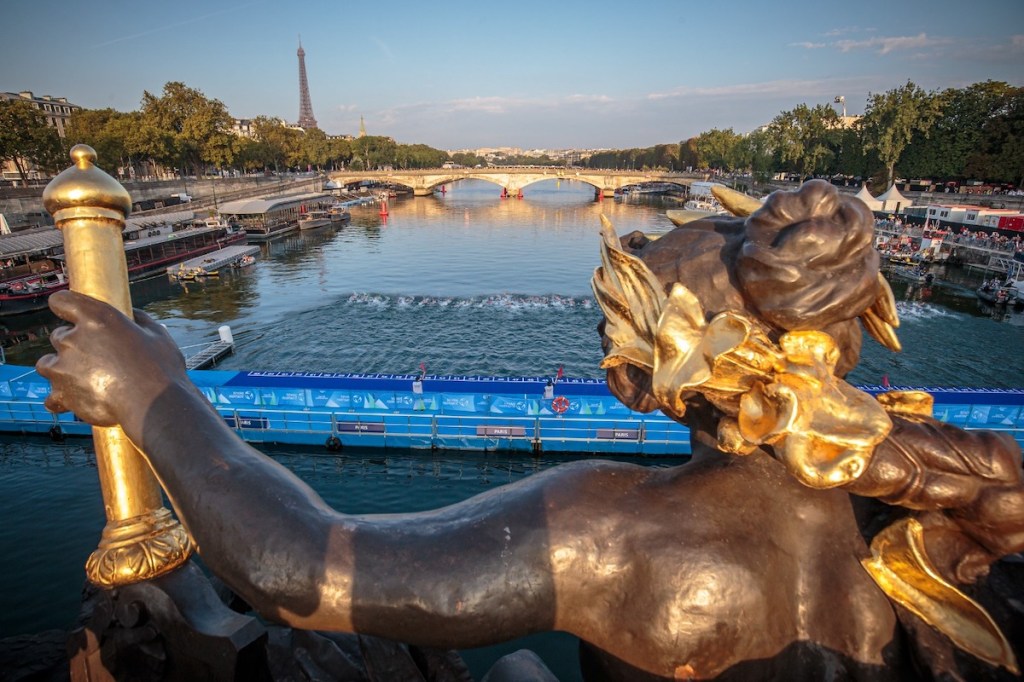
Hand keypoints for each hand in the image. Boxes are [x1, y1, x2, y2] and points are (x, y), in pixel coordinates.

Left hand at [36, 290, 186, 429]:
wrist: (154, 406)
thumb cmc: (161, 368)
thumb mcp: (158, 335)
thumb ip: (140, 321)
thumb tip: (134, 315)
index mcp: (96, 318)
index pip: (62, 301)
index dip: (65, 306)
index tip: (71, 314)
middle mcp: (73, 340)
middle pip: (59, 336)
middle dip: (73, 344)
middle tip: (97, 356)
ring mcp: (63, 368)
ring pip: (47, 364)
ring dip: (60, 368)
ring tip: (82, 378)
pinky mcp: (62, 395)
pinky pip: (51, 397)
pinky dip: (61, 398)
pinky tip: (76, 399)